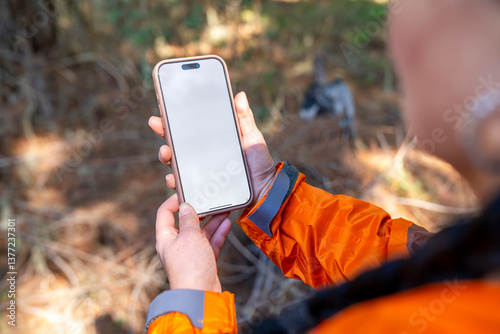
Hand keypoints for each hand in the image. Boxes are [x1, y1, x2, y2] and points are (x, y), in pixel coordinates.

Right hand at [149, 91, 275, 206]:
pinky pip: (184, 186)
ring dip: (165, 156)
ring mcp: (199, 172)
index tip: (163, 107)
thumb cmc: (258, 162)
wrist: (265, 189)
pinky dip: (175, 182)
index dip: (173, 118)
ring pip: (175, 163)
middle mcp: (201, 156)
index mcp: (210, 141)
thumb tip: (240, 95)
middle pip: (176, 142)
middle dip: (163, 132)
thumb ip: (244, 118)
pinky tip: (173, 178)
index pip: (188, 127)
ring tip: (166, 151)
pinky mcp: (202, 189)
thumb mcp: (252, 137)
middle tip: (157, 123)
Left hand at [155, 193, 230, 291]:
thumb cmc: (190, 267)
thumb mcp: (189, 236)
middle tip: (210, 199)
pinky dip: (218, 233)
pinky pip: (211, 243)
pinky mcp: (203, 261)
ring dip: (212, 221)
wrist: (200, 295)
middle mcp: (176, 245)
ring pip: (201, 232)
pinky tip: (226, 223)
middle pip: (187, 222)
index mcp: (166, 238)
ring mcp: (190, 253)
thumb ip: (189, 219)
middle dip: (200, 211)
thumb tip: (186, 206)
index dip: (173, 201)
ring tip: (224, 209)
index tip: (186, 191)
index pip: (165, 214)